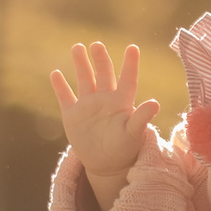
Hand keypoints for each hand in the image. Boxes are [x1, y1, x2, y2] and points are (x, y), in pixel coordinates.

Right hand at [51, 43, 159, 210]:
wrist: (106, 165)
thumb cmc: (125, 149)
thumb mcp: (135, 133)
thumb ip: (142, 118)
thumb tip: (155, 103)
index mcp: (122, 102)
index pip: (128, 79)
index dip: (131, 64)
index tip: (133, 48)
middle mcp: (105, 99)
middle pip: (103, 74)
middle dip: (100, 59)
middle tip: (96, 45)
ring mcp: (88, 105)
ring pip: (84, 79)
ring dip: (81, 64)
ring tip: (78, 47)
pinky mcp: (73, 115)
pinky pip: (65, 97)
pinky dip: (60, 86)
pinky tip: (55, 73)